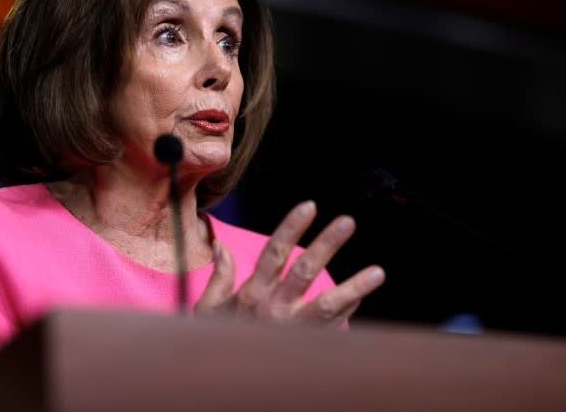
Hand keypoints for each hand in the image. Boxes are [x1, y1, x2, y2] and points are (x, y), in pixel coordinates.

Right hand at [195, 200, 384, 326]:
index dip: (291, 228)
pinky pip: (336, 324)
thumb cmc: (224, 340)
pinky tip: (363, 289)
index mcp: (252, 295)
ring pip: (329, 304)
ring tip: (378, 272)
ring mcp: (296, 330)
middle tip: (347, 222)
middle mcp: (275, 310)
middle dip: (327, 244)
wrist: (235, 382)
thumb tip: (221, 246)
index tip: (309, 206)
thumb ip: (219, 278)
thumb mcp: (209, 311)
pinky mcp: (311, 345)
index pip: (274, 254)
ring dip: (355, 286)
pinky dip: (349, 305)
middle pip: (304, 270)